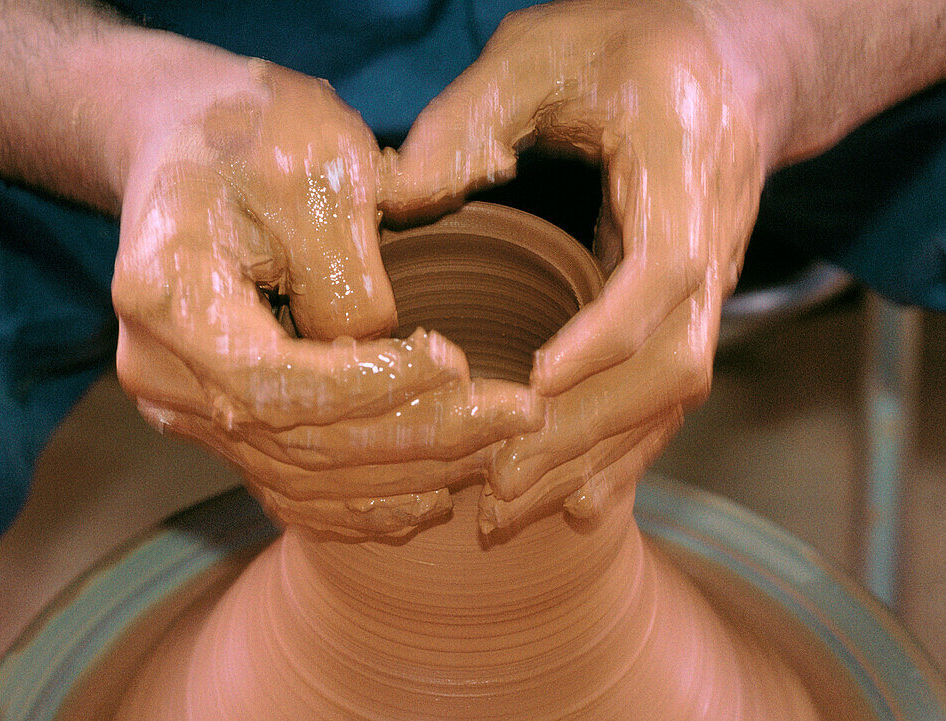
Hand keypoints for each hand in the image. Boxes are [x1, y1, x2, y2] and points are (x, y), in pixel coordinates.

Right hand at [111, 54, 542, 536]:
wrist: (183, 136)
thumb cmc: (249, 129)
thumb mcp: (311, 166)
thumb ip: (346, 274)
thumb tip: (390, 360)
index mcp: (168, 299)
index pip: (277, 385)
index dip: (373, 392)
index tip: (459, 366)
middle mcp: (161, 370)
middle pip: (298, 442)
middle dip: (418, 437)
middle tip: (515, 418)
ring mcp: (183, 402)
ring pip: (302, 476)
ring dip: (404, 476)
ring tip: (493, 455)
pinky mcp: (217, 415)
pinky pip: (288, 482)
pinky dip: (360, 501)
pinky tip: (429, 499)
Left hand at [388, 1, 764, 530]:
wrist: (727, 60)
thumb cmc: (631, 43)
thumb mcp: (542, 51)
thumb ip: (471, 117)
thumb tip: (399, 196)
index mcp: (683, 165)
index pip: (665, 270)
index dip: (605, 336)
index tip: (534, 384)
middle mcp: (712, 237)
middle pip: (671, 361)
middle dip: (585, 431)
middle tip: (497, 485)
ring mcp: (710, 281)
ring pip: (670, 396)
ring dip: (595, 459)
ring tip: (512, 512)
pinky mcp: (689, 308)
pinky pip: (664, 395)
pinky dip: (619, 452)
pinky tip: (573, 502)